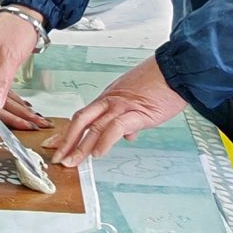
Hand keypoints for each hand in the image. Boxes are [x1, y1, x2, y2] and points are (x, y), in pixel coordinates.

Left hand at [50, 56, 185, 163]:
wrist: (177, 70)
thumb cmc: (162, 84)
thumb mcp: (140, 101)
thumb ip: (130, 118)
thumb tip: (128, 134)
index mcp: (110, 98)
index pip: (83, 116)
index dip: (67, 132)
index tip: (55, 144)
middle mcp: (111, 100)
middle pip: (80, 120)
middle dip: (66, 141)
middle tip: (57, 158)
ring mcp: (122, 105)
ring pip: (94, 126)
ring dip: (80, 147)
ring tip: (72, 162)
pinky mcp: (137, 112)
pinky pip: (115, 127)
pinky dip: (105, 141)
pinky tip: (98, 154)